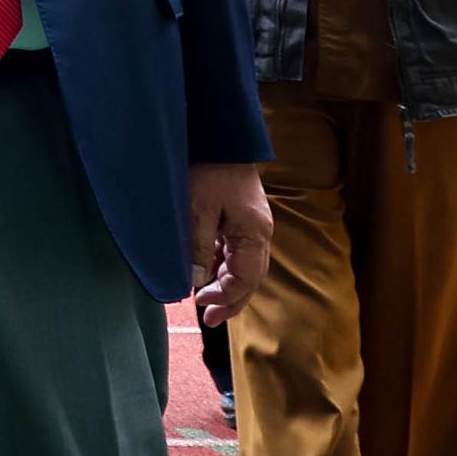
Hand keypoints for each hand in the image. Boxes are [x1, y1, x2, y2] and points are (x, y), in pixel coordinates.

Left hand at [189, 161, 270, 324]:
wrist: (222, 137)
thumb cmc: (209, 169)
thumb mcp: (197, 207)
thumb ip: (198, 245)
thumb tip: (196, 280)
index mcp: (255, 234)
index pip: (246, 278)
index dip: (225, 296)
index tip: (200, 305)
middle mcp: (260, 235)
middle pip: (250, 278)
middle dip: (231, 300)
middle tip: (209, 318)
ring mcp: (252, 227)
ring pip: (244, 267)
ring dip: (226, 285)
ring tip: (205, 302)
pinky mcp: (242, 220)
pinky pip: (235, 252)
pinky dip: (222, 267)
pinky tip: (206, 274)